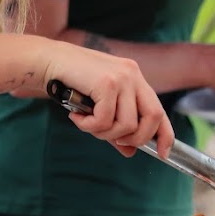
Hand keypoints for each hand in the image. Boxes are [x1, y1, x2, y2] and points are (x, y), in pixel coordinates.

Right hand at [42, 42, 174, 157]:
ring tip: (87, 123)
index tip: (163, 153)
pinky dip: (89, 126)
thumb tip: (130, 152)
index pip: (160, 110)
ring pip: (127, 124)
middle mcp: (133, 75)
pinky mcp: (107, 83)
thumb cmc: (72, 83)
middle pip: (153, 117)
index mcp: (135, 78)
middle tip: (113, 139)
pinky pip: (105, 120)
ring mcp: (122, 77)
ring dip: (105, 133)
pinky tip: (76, 116)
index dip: (165, 135)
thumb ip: (116, 128)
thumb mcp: (99, 106)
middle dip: (135, 138)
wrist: (49, 61)